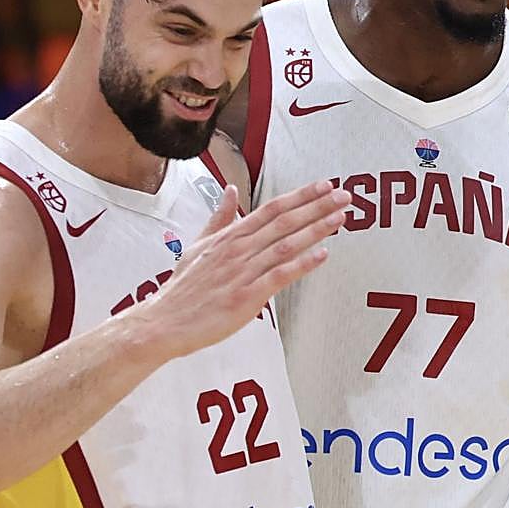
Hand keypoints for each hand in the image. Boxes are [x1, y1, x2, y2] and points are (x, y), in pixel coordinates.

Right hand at [136, 179, 350, 358]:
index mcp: (230, 235)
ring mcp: (243, 272)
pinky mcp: (246, 296)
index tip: (323, 186)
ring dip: (316, 229)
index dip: (300, 196)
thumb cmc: (183, 287)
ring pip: (286, 244)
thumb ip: (219, 218)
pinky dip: (302, 264)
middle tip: (343, 195)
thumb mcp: (198, 244)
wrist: (165, 321)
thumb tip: (229, 191)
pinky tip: (323, 255)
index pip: (271, 208)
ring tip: (340, 218)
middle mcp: (239, 249)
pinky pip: (280, 275)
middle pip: (284, 221)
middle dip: (317, 206)